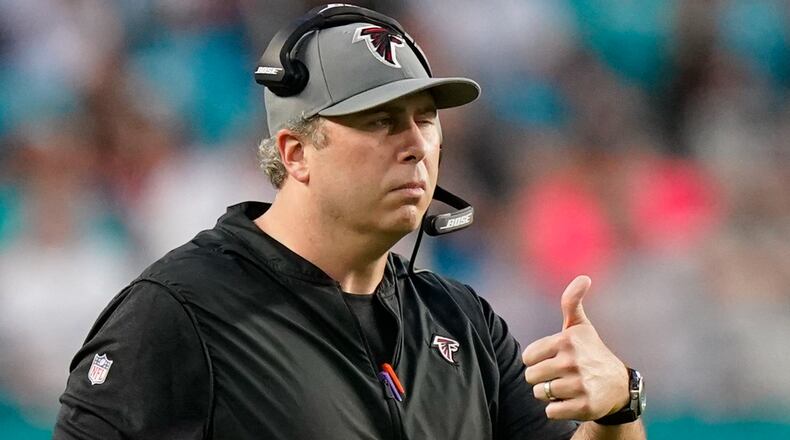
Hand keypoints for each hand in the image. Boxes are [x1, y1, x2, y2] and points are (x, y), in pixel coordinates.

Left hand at [521, 276, 629, 419]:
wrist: (619, 387)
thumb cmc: (592, 353)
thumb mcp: (581, 327)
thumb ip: (572, 302)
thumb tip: (584, 277)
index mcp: (567, 341)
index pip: (527, 357)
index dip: (537, 360)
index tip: (555, 359)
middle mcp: (573, 362)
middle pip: (530, 377)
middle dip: (541, 378)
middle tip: (560, 375)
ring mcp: (579, 385)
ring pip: (539, 394)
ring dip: (549, 394)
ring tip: (566, 387)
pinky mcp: (584, 406)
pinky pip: (551, 411)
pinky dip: (557, 409)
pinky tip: (571, 401)